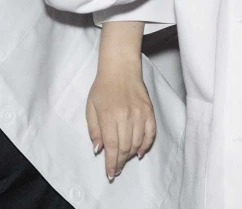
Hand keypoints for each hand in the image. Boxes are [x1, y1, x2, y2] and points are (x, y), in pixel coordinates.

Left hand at [86, 55, 155, 180]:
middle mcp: (126, 116)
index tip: (110, 173)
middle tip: (116, 169)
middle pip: (125, 147)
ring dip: (130, 155)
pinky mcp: (149, 110)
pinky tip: (139, 152)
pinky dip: (146, 145)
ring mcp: (139, 113)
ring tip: (124, 160)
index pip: (111, 146)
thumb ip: (94, 130)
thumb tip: (98, 149)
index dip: (111, 162)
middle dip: (120, 162)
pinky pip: (150, 133)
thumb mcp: (91, 108)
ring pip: (137, 143)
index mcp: (109, 116)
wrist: (121, 69)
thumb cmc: (102, 88)